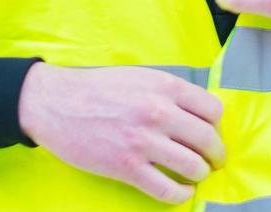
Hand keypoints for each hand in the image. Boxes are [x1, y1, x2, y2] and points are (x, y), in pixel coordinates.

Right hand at [17, 62, 224, 204]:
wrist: (55, 103)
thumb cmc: (95, 88)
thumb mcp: (138, 76)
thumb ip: (167, 92)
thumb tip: (196, 114)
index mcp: (163, 86)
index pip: (212, 109)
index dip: (215, 125)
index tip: (209, 133)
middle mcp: (158, 112)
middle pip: (208, 140)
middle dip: (215, 154)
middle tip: (212, 160)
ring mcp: (143, 141)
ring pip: (194, 167)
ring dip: (199, 174)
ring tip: (194, 174)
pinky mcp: (127, 167)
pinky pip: (168, 190)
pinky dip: (180, 194)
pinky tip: (179, 190)